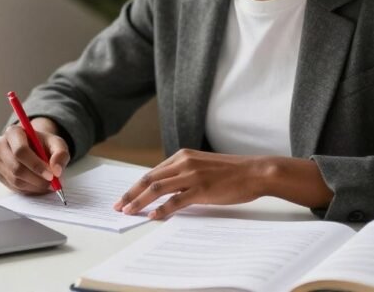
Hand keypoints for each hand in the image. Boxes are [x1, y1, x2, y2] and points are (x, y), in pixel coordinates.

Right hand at [0, 117, 69, 194]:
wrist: (35, 148)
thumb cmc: (44, 144)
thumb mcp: (57, 144)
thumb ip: (60, 154)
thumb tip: (56, 170)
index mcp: (13, 132)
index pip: (21, 151)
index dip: (36, 165)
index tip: (51, 175)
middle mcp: (0, 146)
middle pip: (16, 168)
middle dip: (37, 179)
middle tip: (52, 183)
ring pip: (15, 180)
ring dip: (35, 186)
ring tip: (47, 183)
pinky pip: (14, 187)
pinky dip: (29, 189)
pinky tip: (38, 184)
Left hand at [113, 149, 267, 219]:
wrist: (254, 172)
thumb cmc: (231, 172)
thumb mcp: (202, 166)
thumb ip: (184, 174)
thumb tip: (166, 189)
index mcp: (182, 156)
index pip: (152, 172)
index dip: (135, 186)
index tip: (124, 197)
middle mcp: (184, 163)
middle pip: (149, 179)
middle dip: (131, 193)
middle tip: (119, 206)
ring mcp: (192, 175)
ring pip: (158, 188)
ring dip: (140, 201)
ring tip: (129, 211)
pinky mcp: (202, 189)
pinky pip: (176, 200)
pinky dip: (162, 209)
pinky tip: (153, 216)